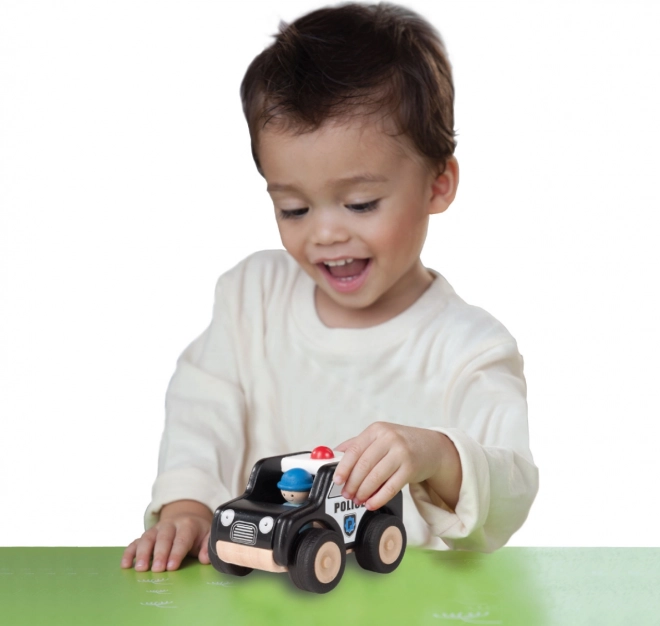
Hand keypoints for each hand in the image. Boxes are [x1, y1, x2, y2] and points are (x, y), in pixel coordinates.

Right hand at [121, 500, 212, 571]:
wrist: (187, 516)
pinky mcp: (147, 535)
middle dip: (159, 554)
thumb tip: (205, 559)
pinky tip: (125, 564)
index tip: (171, 567)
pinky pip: (135, 541)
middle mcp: (170, 525)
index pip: (181, 539)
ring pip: (147, 538)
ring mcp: (156, 529)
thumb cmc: (198, 532)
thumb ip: (207, 546)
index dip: (176, 553)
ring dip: (142, 553)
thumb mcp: (208, 535)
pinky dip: (129, 552)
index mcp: (187, 525)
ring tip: (140, 568)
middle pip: (163, 538)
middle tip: (157, 570)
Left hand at [333, 422, 461, 510]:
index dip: (343, 468)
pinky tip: (371, 504)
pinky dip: (378, 499)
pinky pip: (390, 488)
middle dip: (352, 483)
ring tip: (357, 499)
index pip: (354, 450)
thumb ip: (357, 445)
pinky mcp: (411, 468)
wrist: (432, 447)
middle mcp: (389, 438)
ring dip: (363, 492)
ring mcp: (401, 453)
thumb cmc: (401, 443)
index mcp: (377, 430)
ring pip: (376, 477)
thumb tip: (333, 455)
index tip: (336, 480)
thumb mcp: (380, 437)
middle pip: (364, 465)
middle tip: (347, 494)